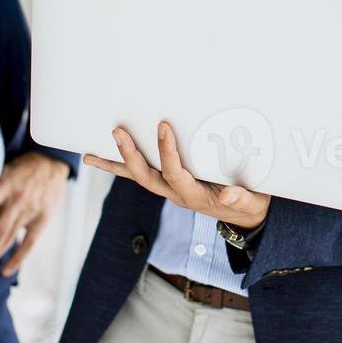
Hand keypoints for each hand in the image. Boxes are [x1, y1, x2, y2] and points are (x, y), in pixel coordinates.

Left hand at [0, 153, 70, 277]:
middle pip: (1, 228)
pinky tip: (6, 270)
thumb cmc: (20, 170)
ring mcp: (30, 211)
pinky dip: (17, 258)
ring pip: (11, 238)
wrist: (50, 162)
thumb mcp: (3, 170)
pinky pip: (29, 243)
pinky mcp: (42, 219)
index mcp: (5, 185)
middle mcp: (17, 199)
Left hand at [84, 122, 270, 230]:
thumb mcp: (252, 202)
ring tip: (89, 155)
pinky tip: (105, 157)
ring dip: (115, 165)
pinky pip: (142, 175)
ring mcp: (170, 190)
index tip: (164, 126)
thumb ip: (241, 199)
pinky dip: (122, 167)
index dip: (168, 152)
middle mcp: (176, 194)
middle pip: (146, 177)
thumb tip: (227, 195)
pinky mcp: (169, 184)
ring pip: (138, 178)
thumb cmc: (250, 204)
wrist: (245, 216)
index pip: (175, 174)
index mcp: (194, 196)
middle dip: (130, 156)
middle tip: (118, 132)